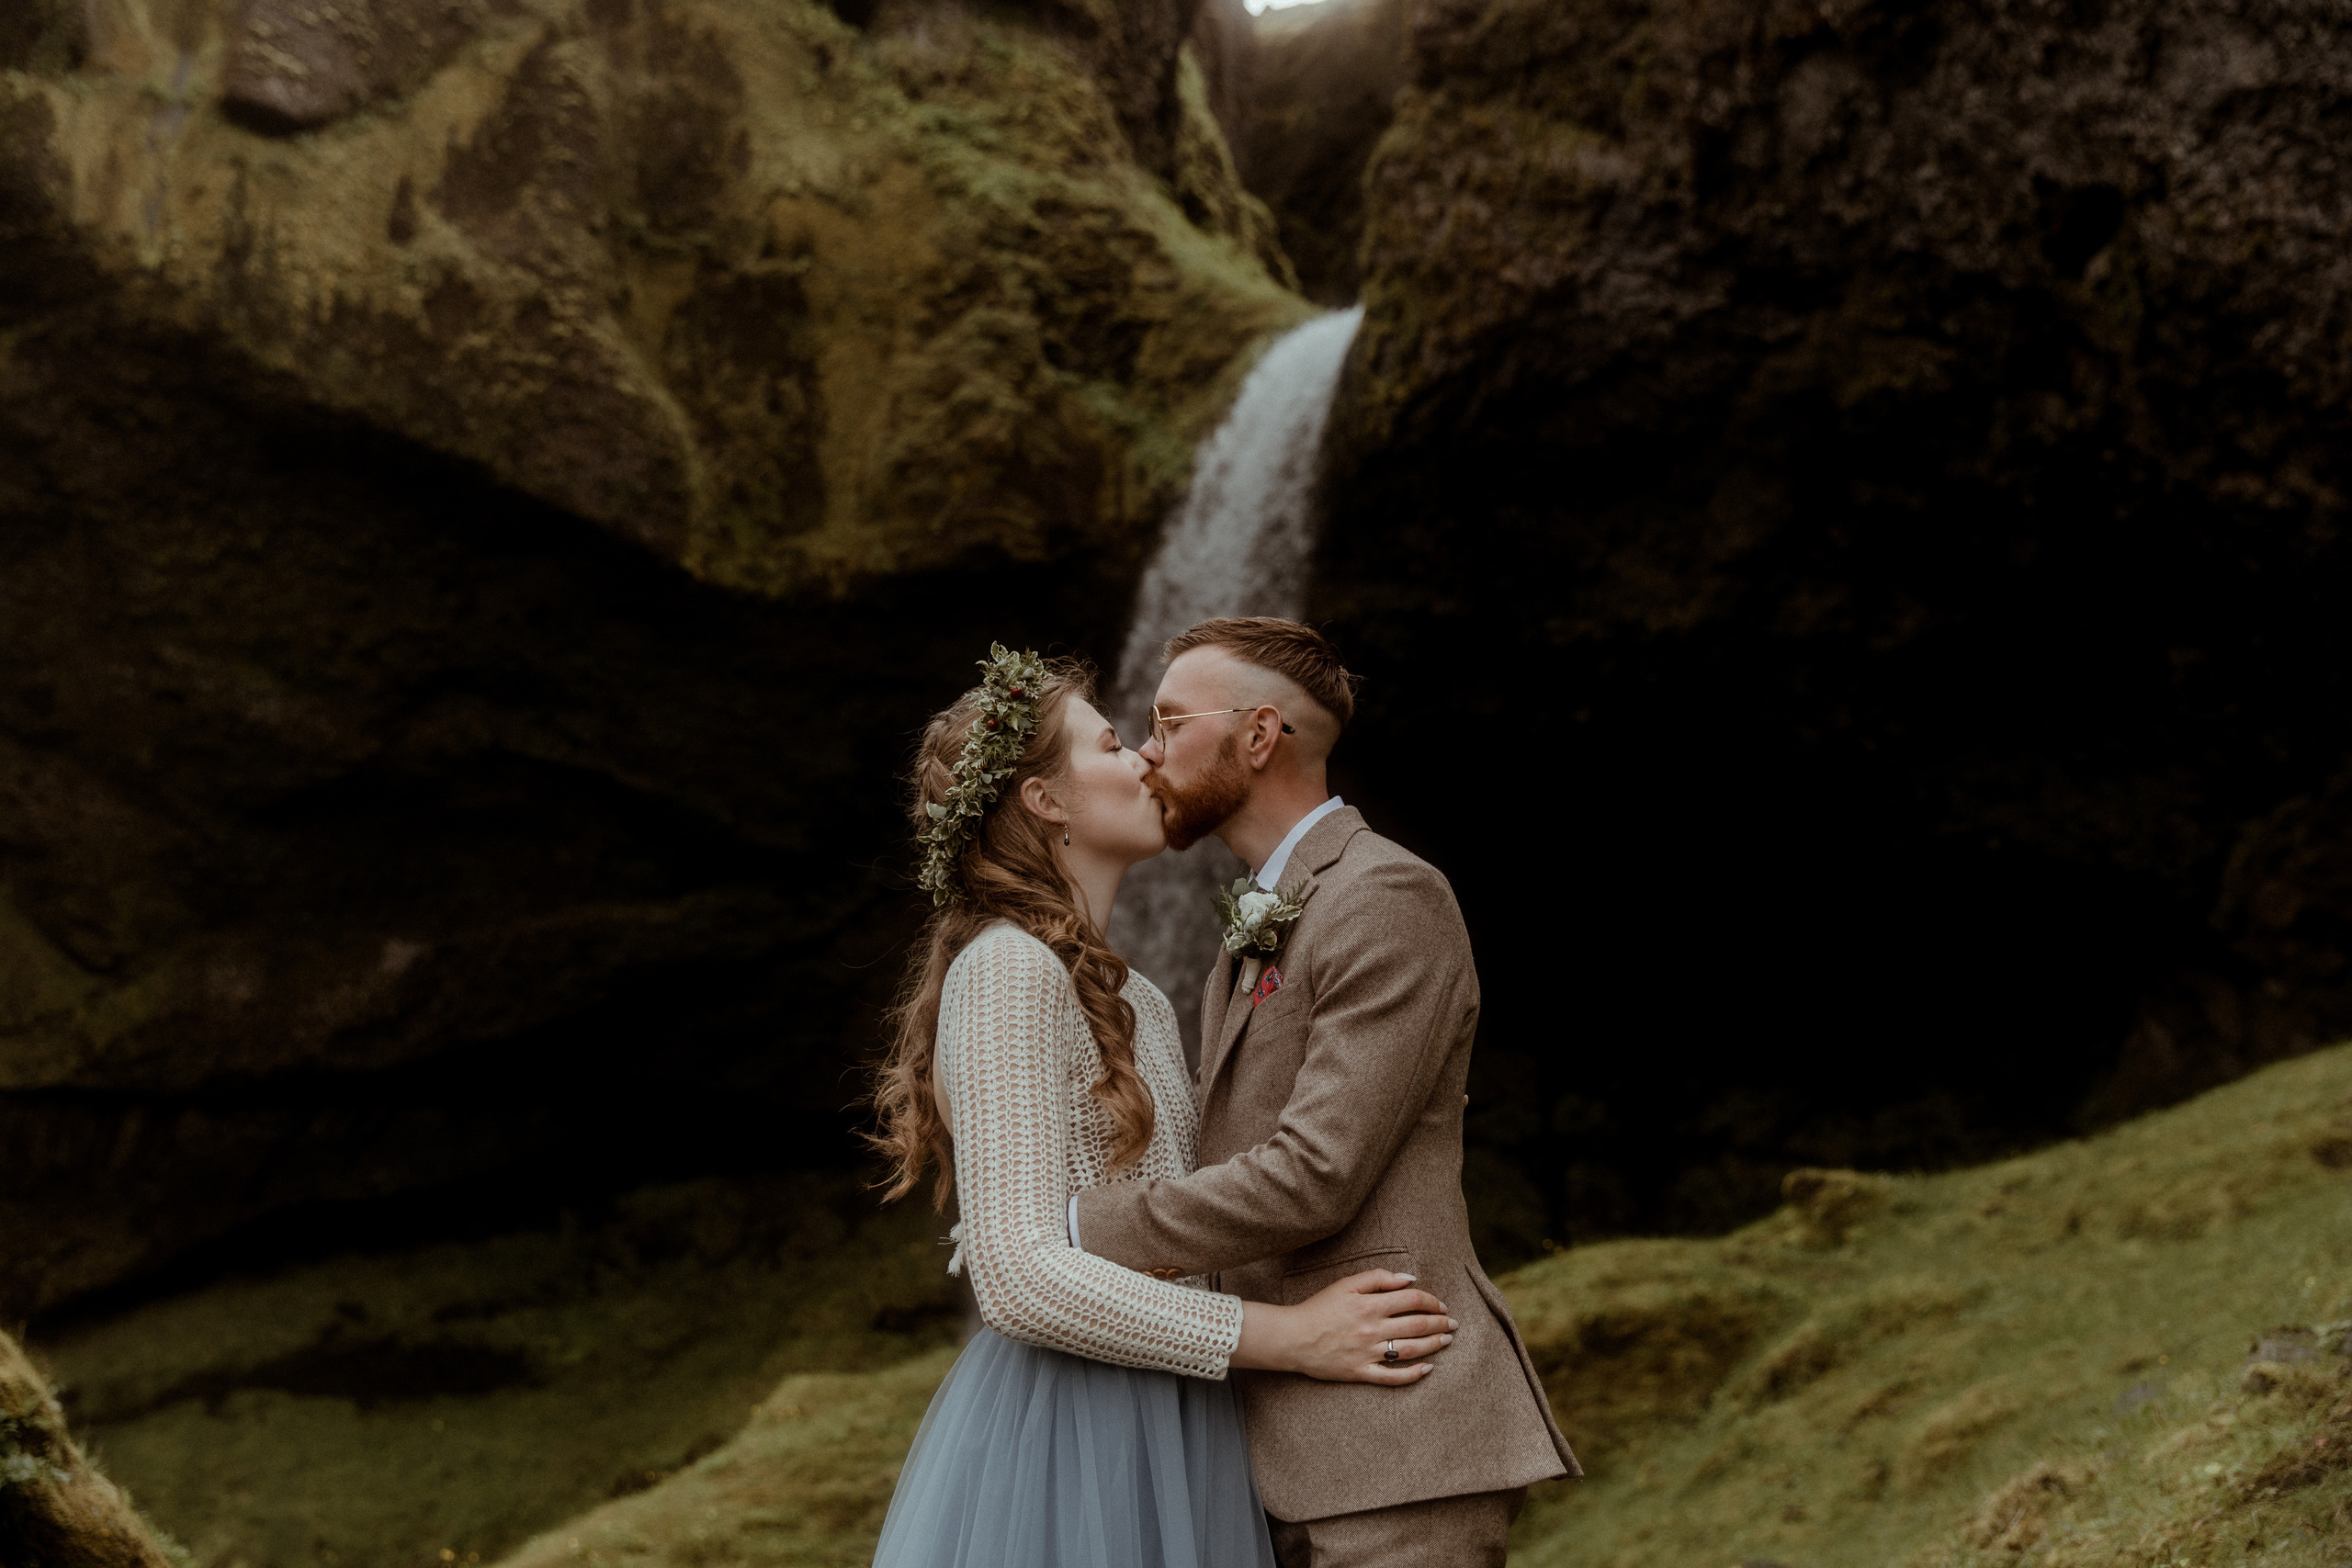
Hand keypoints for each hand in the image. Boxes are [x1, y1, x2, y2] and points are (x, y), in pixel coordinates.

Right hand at [1231, 1269, 1455, 1384]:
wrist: (1293, 1337)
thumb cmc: (1319, 1308)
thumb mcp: (1346, 1284)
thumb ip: (1378, 1278)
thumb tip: (1408, 1279)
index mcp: (1370, 1304)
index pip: (1412, 1300)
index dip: (1431, 1301)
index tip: (1441, 1305)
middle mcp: (1373, 1329)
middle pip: (1417, 1325)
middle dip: (1439, 1323)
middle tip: (1452, 1324)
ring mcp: (1368, 1352)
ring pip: (1410, 1349)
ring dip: (1433, 1345)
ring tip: (1446, 1341)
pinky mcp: (1361, 1372)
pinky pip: (1392, 1377)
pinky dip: (1413, 1374)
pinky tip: (1428, 1369)